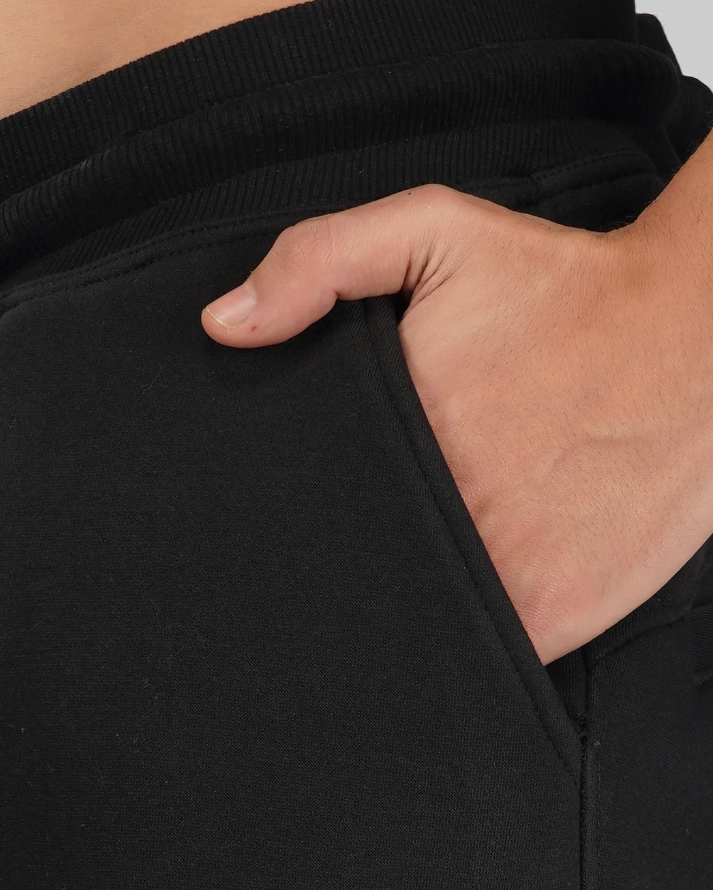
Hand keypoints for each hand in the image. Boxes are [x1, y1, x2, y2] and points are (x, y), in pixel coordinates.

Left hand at [202, 185, 712, 662]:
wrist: (698, 337)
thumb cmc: (564, 289)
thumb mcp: (434, 233)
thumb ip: (319, 262)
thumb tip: (223, 326)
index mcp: (395, 442)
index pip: (299, 514)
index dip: (277, 524)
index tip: (267, 523)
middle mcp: (442, 523)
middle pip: (348, 573)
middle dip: (331, 568)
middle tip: (331, 552)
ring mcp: (502, 584)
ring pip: (408, 627)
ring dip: (391, 615)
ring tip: (389, 584)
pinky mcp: (555, 620)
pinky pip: (479, 657)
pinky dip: (457, 648)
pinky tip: (451, 611)